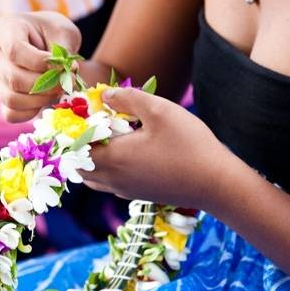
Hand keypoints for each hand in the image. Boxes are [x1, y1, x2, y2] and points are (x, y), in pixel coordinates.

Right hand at [0, 11, 81, 122]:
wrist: (46, 42)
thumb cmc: (52, 32)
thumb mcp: (63, 31)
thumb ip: (64, 50)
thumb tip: (66, 73)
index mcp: (4, 29)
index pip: (14, 50)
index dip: (40, 63)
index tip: (61, 65)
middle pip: (14, 78)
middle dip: (45, 85)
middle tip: (66, 82)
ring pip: (11, 99)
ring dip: (41, 99)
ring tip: (58, 90)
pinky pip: (11, 114)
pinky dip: (31, 112)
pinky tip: (44, 99)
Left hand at [83, 88, 232, 209]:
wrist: (217, 184)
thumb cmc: (189, 145)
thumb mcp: (159, 110)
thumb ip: (127, 99)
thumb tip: (104, 95)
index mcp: (111, 158)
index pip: (74, 148)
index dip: (72, 130)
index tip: (81, 112)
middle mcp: (112, 179)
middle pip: (78, 165)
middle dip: (79, 145)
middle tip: (94, 123)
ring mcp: (124, 190)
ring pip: (92, 177)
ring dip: (92, 158)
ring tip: (108, 137)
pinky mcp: (137, 195)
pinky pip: (109, 183)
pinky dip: (106, 168)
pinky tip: (127, 151)